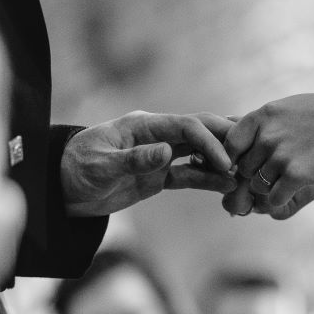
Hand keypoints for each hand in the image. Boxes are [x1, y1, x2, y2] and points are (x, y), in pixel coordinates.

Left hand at [62, 111, 235, 217]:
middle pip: (199, 133)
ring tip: (246, 177)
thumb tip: (167, 152)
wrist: (61, 188)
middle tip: (252, 158)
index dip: (209, 141)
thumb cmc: (76, 169)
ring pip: (199, 155)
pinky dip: (208, 181)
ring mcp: (159, 155)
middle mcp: (156, 136)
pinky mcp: (157, 176)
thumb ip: (135, 159)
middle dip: (226, 144)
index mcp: (143, 125)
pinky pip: (189, 176)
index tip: (226, 162)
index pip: (186, 127)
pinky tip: (228, 187)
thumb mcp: (102, 165)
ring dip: (221, 164)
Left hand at [222, 93, 313, 215]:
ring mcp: (281, 156)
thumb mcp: (284, 108)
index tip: (247, 162)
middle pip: (244, 169)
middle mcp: (266, 136)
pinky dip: (281, 199)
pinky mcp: (296, 175)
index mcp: (260, 117)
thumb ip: (257, 123)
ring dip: (269, 187)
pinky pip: (274, 199)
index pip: (230, 145)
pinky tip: (294, 189)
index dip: (234, 159)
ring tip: (289, 176)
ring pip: (258, 186)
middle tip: (275, 171)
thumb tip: (225, 124)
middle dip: (255, 174)